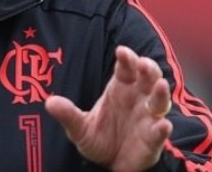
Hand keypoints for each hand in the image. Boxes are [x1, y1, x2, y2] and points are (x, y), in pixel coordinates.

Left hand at [45, 45, 172, 170]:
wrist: (110, 165)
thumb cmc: (99, 139)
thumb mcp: (80, 128)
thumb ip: (68, 114)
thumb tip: (50, 102)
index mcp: (121, 87)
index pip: (126, 67)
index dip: (127, 58)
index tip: (122, 51)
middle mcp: (138, 97)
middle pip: (148, 77)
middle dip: (148, 68)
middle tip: (142, 64)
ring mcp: (148, 117)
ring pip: (159, 100)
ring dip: (161, 92)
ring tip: (160, 85)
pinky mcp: (153, 139)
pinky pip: (159, 132)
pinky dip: (162, 128)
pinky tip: (162, 125)